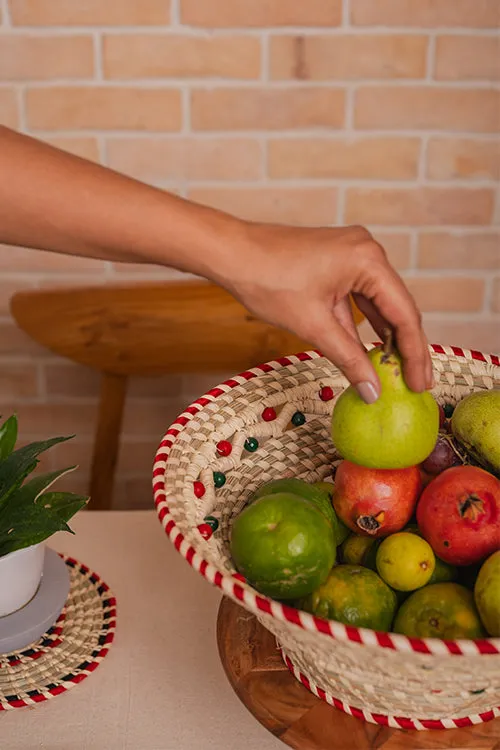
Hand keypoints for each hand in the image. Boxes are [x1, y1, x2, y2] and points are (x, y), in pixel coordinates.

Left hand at [225, 223, 431, 402]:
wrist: (230, 252)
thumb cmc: (266, 280)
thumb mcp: (313, 325)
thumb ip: (348, 358)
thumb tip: (373, 391)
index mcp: (368, 260)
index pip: (404, 314)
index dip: (415, 354)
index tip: (421, 384)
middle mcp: (367, 251)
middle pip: (397, 308)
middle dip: (404, 348)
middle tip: (415, 384)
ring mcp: (353, 254)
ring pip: (378, 304)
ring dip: (384, 338)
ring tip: (395, 374)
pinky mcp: (337, 262)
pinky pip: (359, 298)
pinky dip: (362, 325)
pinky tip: (368, 352)